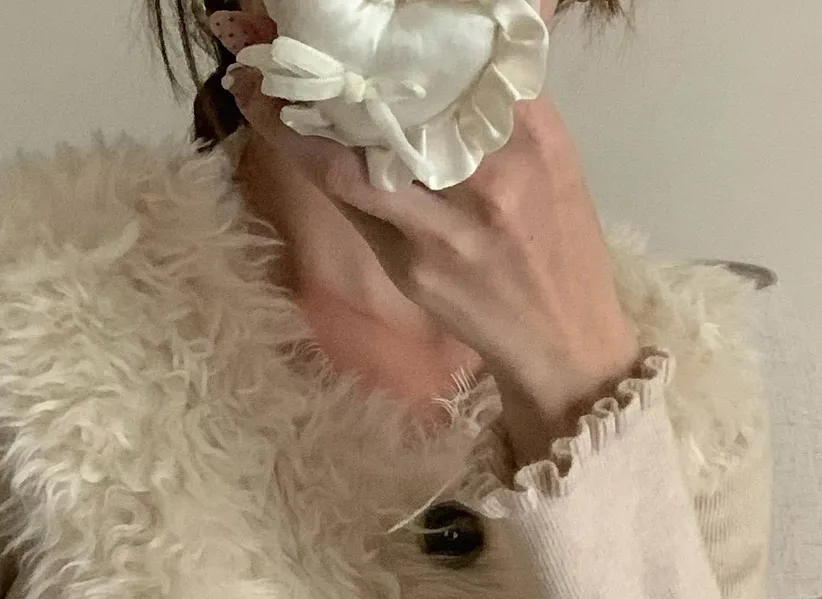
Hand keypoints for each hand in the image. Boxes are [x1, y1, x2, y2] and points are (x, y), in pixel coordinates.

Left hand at [216, 23, 642, 468]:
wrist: (563, 342)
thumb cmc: (554, 247)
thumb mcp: (550, 159)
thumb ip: (505, 102)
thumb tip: (469, 43)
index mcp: (532, 130)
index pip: (463, 54)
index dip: (403, 27)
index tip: (358, 13)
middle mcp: (492, 170)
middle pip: (400, 96)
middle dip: (339, 64)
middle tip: (286, 37)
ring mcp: (450, 221)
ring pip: (357, 153)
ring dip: (297, 116)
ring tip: (259, 82)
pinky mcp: (418, 263)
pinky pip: (353, 201)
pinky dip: (311, 160)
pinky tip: (280, 133)